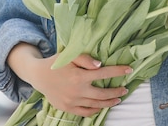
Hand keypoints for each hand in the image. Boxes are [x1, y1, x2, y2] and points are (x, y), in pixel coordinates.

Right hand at [9, 45, 130, 116]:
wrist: (39, 76)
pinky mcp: (68, 108)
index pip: (104, 73)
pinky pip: (85, 112)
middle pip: (103, 94)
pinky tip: (101, 107)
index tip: (129, 70)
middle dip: (116, 92)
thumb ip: (86, 59)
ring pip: (96, 104)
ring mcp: (73, 101)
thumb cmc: (56, 63)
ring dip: (109, 102)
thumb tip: (100, 65)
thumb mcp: (70, 56)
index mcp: (79, 76)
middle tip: (124, 89)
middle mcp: (78, 90)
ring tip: (118, 99)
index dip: (118, 71)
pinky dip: (95, 110)